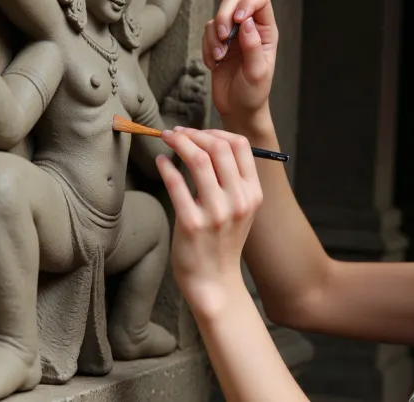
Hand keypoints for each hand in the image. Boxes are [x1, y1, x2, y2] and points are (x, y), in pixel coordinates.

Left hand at [155, 128, 263, 315]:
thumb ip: (232, 180)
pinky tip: (160, 161)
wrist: (215, 282)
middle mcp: (238, 201)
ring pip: (198, 160)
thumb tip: (209, 142)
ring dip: (179, 142)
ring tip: (168, 139)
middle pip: (219, 147)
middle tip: (178, 132)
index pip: (240, 146)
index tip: (199, 132)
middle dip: (195, 133)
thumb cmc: (223, 242)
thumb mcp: (241, 209)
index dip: (217, 131)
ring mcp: (216, 213)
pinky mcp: (192, 224)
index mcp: (253, 193)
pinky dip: (166, 166)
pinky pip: (176, 184)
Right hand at [203, 0, 277, 129]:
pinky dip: (206, 48)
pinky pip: (206, 34)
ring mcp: (232, 36)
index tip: (238, 19)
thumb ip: (252, 46)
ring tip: (219, 57)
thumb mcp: (257, 72)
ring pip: (216, 19)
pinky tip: (214, 64)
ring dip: (213, 38)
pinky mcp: (217, 44)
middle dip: (223, 18)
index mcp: (266, 32)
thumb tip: (247, 22)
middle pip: (232, 3)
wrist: (238, 108)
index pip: (260, 0)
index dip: (247, 2)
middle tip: (224, 39)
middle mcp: (249, 29)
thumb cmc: (253, 93)